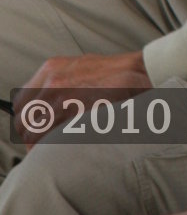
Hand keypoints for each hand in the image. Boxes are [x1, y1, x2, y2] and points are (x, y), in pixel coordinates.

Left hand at [14, 51, 151, 148]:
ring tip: (56, 147)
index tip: (34, 130)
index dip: (25, 120)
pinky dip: (51, 146)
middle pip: (21, 120)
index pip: (19, 103)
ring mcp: (59, 94)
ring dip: (40, 144)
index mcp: (51, 68)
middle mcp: (50, 79)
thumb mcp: (80, 70)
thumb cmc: (114, 76)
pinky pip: (46, 138)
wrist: (139, 73)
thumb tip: (40, 112)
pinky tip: (64, 145)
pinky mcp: (71, 109)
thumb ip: (56, 86)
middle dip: (31, 136)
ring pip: (31, 132)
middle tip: (44, 144)